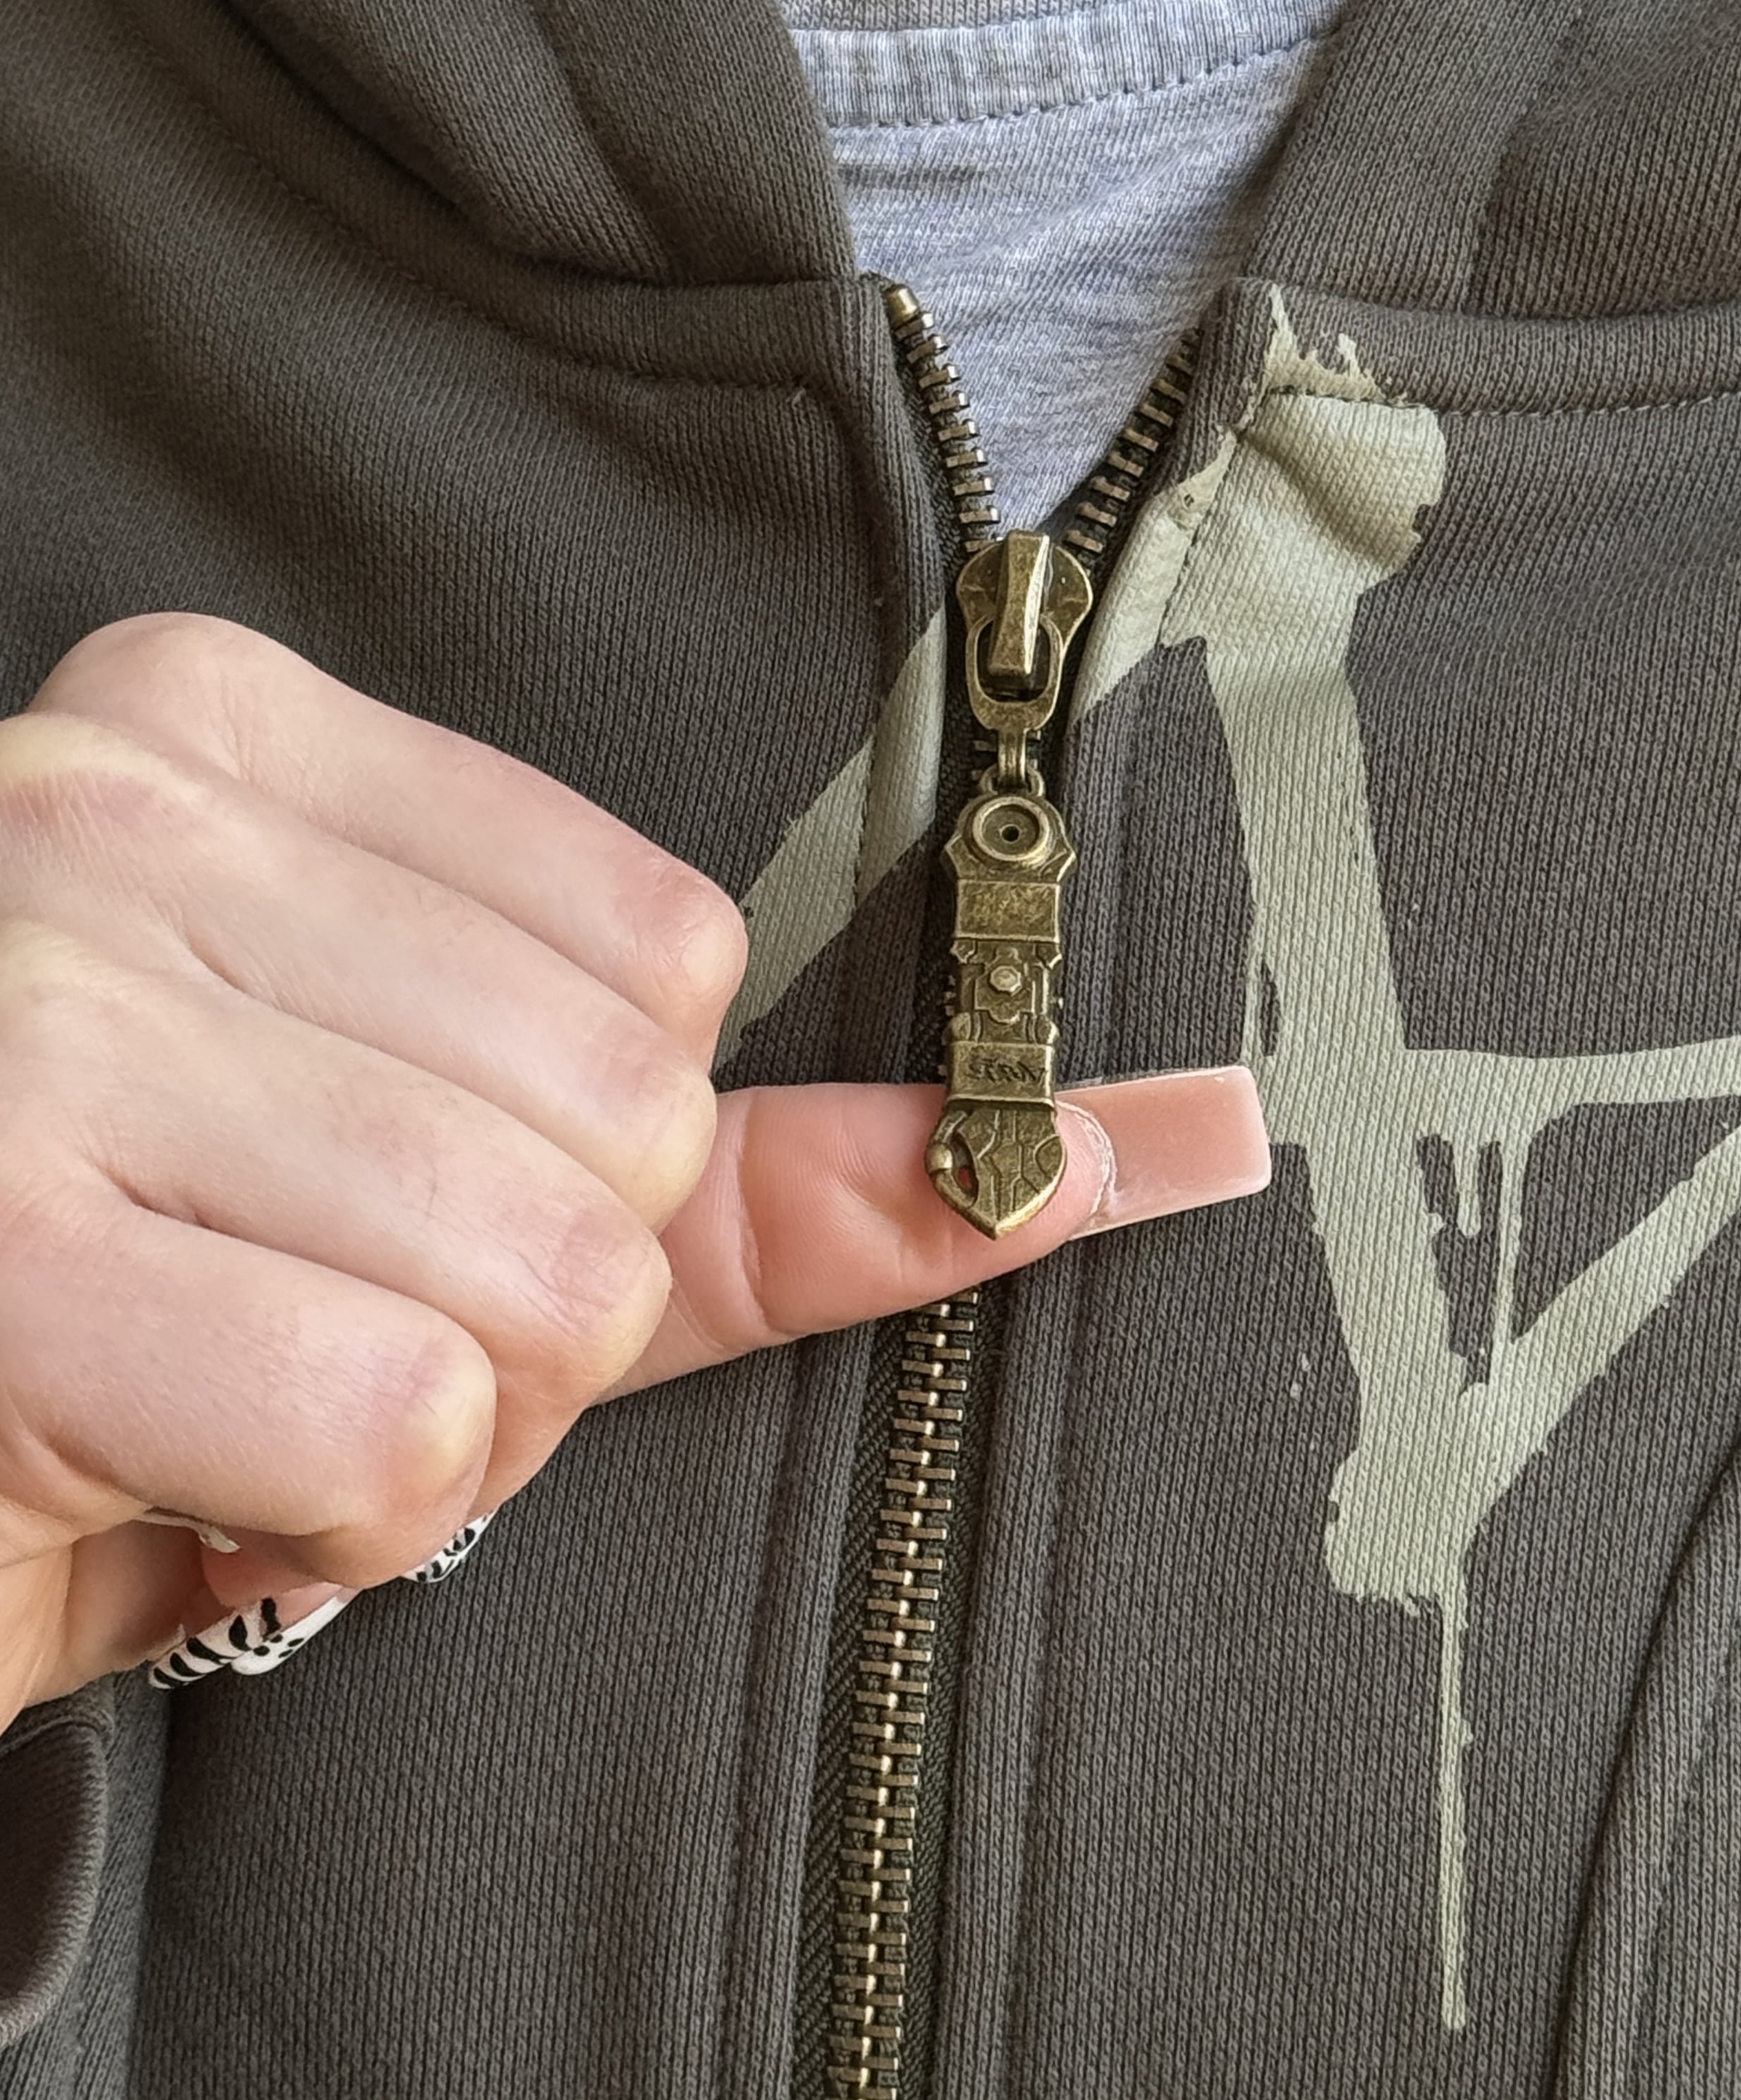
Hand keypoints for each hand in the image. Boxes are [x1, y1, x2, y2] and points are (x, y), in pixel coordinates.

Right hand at [0, 616, 1266, 1721]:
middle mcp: (114, 818)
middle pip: (623, 1114)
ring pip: (547, 1275)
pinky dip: (343, 1515)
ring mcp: (47, 1015)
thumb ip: (761, 1165)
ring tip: (238, 1387)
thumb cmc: (132, 1305)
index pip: (659, 949)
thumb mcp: (435, 1183)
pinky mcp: (11, 1255)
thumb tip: (1123, 1151)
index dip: (584, 1152)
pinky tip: (188, 1466)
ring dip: (440, 1420)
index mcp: (214, 731)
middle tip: (298, 1314)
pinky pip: (411, 1415)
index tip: (369, 1184)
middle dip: (526, 1304)